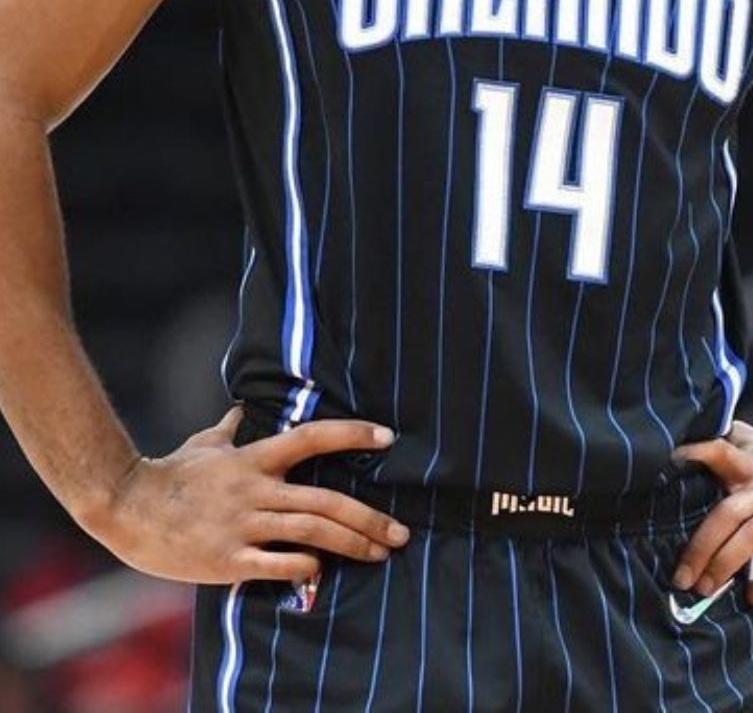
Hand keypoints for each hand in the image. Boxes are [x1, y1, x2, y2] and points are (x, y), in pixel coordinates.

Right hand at [87, 407, 409, 585]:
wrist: (127, 506)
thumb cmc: (171, 473)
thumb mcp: (206, 443)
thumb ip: (231, 427)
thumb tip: (243, 406)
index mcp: (254, 459)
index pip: (311, 438)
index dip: (351, 434)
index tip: (388, 437)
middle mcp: (255, 490)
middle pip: (325, 500)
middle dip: (369, 517)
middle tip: (401, 531)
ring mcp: (243, 525)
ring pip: (311, 533)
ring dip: (352, 543)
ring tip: (380, 552)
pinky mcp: (228, 559)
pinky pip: (277, 565)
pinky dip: (306, 567)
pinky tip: (323, 570)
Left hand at [671, 420, 752, 607]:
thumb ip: (726, 443)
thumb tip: (681, 440)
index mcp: (749, 463)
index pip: (719, 450)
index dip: (696, 452)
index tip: (671, 461)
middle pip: (728, 512)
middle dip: (700, 547)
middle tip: (679, 577)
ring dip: (725, 565)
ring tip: (704, 588)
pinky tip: (752, 598)